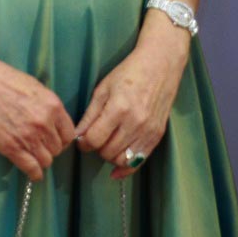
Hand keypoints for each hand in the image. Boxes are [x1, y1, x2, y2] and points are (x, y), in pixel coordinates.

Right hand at [0, 41, 74, 180]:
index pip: (69, 135)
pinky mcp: (10, 147)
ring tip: (32, 154)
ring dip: (41, 159)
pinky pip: (32, 169)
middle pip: (58, 149)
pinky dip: (34, 173)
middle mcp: (44, 123)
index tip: (53, 139)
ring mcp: (27, 136)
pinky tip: (32, 171)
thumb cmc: (4, 79)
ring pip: (46, 160)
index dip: (61, 139)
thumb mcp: (35, 88)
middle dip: (49, 148)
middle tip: (38, 144)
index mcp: (53, 106)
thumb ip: (49, 107)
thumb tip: (56, 124)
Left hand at [74, 22, 188, 179]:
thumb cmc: (129, 73)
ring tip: (106, 143)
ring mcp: (148, 131)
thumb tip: (77, 136)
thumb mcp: (103, 89)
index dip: (83, 143)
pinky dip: (125, 168)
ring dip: (109, 156)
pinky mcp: (157, 136)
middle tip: (94, 138)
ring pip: (121, 159)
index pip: (94, 139)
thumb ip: (90, 115)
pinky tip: (115, 170)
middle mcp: (136, 123)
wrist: (160, 66)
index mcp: (119, 108)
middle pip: (107, 152)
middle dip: (96, 148)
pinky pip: (139, 161)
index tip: (81, 139)